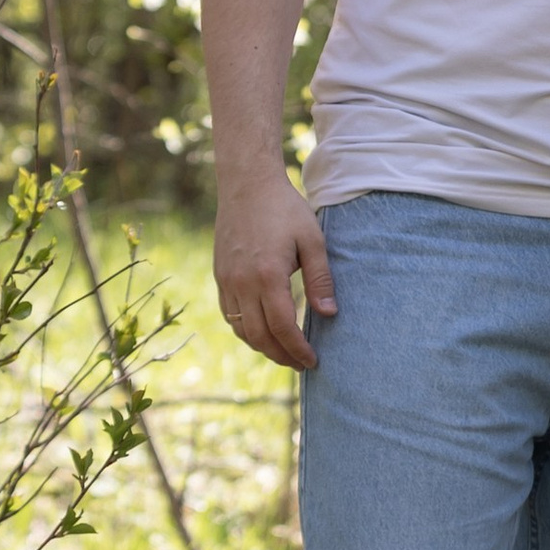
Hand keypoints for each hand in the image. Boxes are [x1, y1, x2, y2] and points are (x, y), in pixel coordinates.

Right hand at [214, 171, 335, 370]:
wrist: (247, 185)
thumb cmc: (285, 209)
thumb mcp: (312, 240)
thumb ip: (320, 280)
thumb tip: (329, 314)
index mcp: (268, 276)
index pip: (282, 328)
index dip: (297, 349)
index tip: (313, 361)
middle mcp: (242, 283)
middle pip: (259, 336)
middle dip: (281, 356)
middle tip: (301, 364)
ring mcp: (227, 281)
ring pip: (241, 329)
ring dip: (262, 346)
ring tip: (284, 353)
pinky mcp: (220, 275)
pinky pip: (229, 314)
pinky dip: (245, 330)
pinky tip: (261, 331)